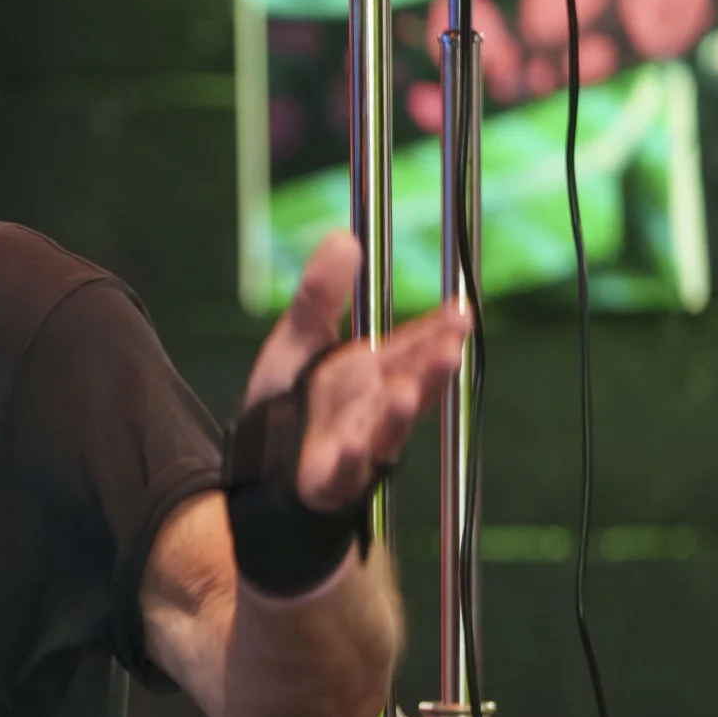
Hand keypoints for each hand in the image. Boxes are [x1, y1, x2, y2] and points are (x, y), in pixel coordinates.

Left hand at [245, 229, 469, 511]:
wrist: (256, 466)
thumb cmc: (287, 404)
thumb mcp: (297, 340)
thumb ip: (319, 297)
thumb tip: (342, 237)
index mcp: (369, 374)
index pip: (412, 348)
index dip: (437, 331)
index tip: (461, 311)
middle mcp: (370, 409)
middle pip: (409, 386)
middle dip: (431, 367)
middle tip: (453, 343)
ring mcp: (356, 446)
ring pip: (385, 429)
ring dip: (399, 412)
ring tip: (408, 390)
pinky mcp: (330, 480)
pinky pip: (345, 470)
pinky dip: (351, 456)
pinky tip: (354, 441)